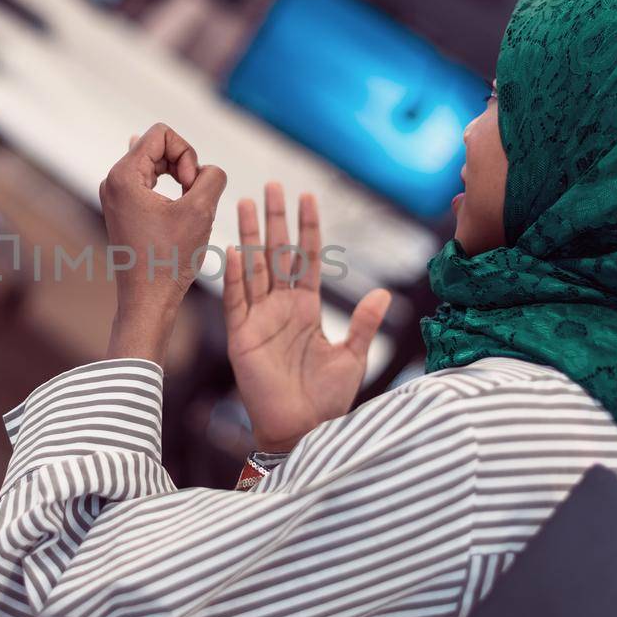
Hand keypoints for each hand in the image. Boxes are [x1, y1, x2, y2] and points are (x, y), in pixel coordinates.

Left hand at [100, 123, 226, 361]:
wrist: (148, 300)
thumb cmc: (170, 260)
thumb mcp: (200, 210)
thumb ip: (211, 176)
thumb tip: (206, 170)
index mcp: (123, 176)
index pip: (162, 134)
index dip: (187, 153)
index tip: (191, 187)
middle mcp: (113, 181)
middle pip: (158, 145)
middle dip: (184, 165)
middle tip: (194, 197)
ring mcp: (116, 196)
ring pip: (155, 164)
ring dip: (180, 178)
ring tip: (190, 207)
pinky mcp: (124, 210)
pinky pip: (150, 182)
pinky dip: (170, 189)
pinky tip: (181, 196)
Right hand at [224, 184, 390, 451]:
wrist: (302, 430)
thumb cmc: (327, 400)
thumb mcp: (353, 358)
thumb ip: (363, 325)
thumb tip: (383, 294)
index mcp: (308, 309)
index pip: (308, 259)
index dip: (308, 229)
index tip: (308, 197)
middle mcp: (282, 307)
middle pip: (278, 254)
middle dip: (275, 220)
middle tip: (273, 186)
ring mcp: (259, 319)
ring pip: (254, 267)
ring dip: (251, 236)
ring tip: (246, 203)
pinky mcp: (241, 336)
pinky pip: (237, 300)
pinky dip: (235, 276)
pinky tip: (234, 250)